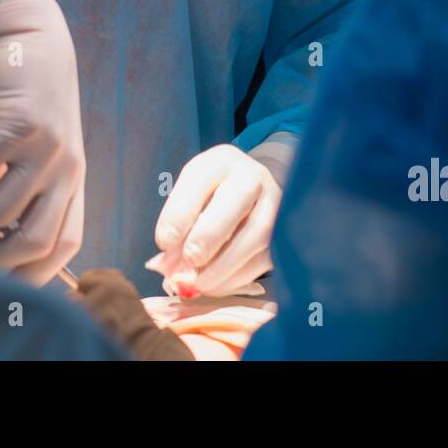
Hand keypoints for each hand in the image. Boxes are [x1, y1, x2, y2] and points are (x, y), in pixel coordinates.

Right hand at [0, 0, 84, 284]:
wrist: (30, 32)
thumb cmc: (23, 99)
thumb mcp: (31, 149)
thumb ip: (16, 188)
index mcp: (71, 181)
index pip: (65, 247)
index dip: (28, 270)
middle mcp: (65, 170)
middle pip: (33, 243)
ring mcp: (45, 147)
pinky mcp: (18, 122)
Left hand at [148, 144, 280, 296]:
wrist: (252, 193)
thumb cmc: (212, 196)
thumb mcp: (190, 199)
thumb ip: (177, 228)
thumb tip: (170, 270)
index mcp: (221, 161)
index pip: (200, 179)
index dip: (179, 214)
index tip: (163, 243)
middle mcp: (254, 176)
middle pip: (236, 200)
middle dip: (208, 236)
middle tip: (189, 261)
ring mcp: (275, 204)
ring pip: (256, 235)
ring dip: (223, 266)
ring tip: (197, 283)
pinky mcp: (283, 234)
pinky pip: (263, 259)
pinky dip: (235, 278)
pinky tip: (214, 286)